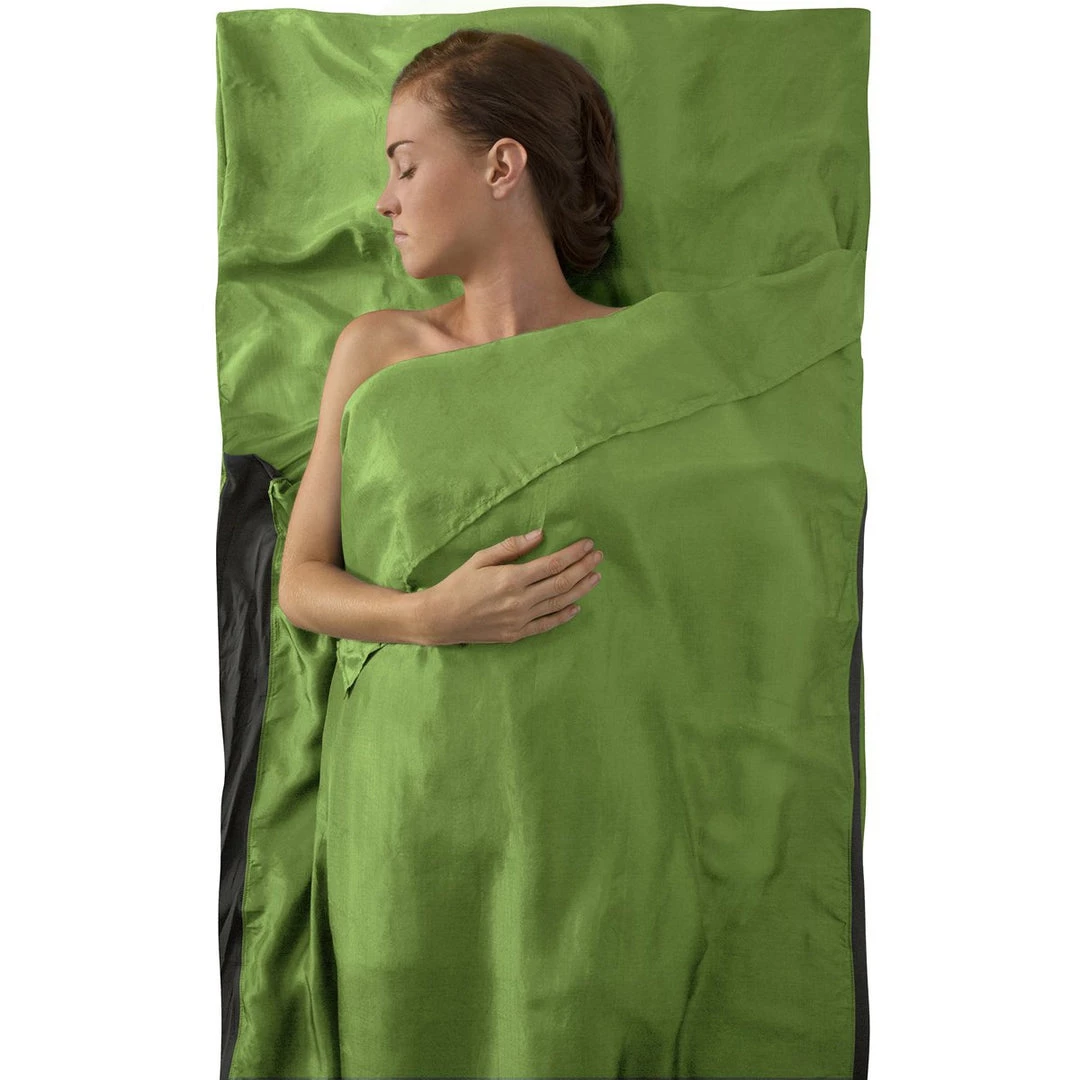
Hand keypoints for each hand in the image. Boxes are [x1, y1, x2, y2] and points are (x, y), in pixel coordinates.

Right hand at [417, 530, 603, 645]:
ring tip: (596, 577)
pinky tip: (577, 605)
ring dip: (581, 589)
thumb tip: (540, 534)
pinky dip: (564, 615)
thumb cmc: (458, 584)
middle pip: (562, 583)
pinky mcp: (517, 634)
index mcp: (511, 578)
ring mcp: (520, 620)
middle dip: (583, 568)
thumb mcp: (481, 558)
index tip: (587, 544)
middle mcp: (520, 600)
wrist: (441, 618)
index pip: (553, 564)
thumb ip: (512, 547)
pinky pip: (547, 624)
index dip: (574, 554)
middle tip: (598, 557)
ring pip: (559, 603)